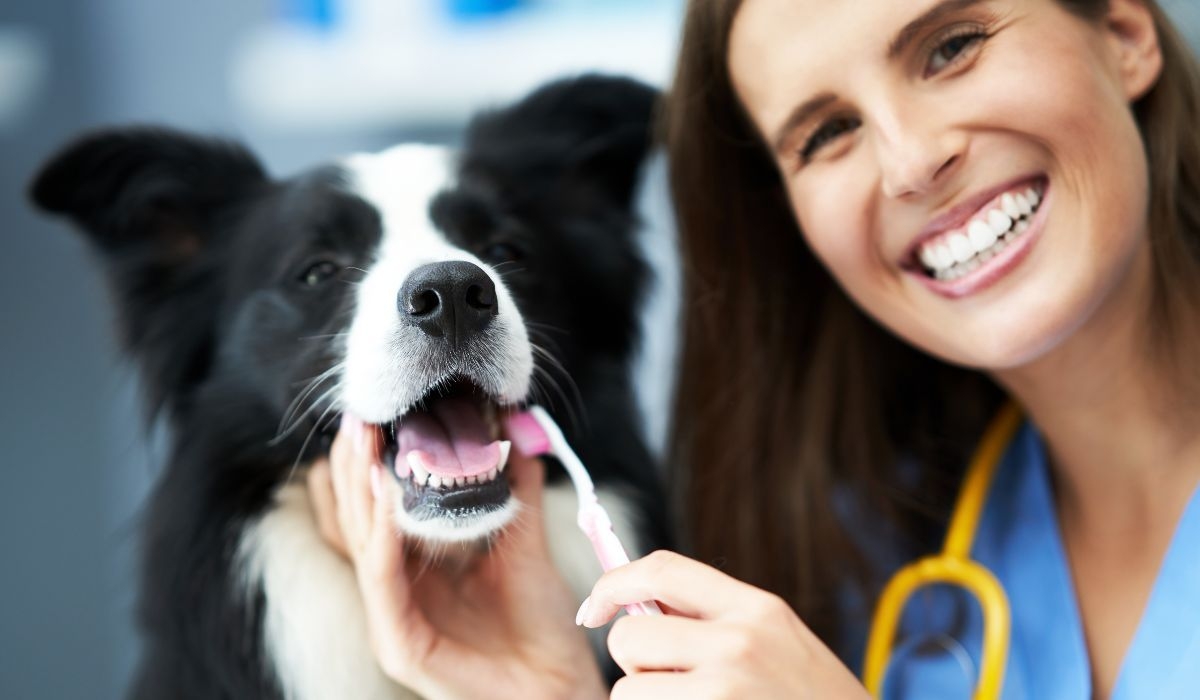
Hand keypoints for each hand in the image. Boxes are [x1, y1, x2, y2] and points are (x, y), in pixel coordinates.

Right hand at [307, 415, 605, 699]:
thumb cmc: (537, 620)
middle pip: (355, 520)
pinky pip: (382, 581)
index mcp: (411, 567)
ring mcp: (390, 619)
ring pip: (359, 545)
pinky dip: (382, 538)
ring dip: (360, 491)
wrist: (558, 681)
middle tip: (361, 417)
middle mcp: (393, 590)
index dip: (366, 463)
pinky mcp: (400, 644)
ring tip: (366, 444)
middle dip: (354, 465)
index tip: (375, 415)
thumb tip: (516, 427)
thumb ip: (515, 487)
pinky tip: (387, 500)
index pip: (370, 509)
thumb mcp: (522, 540)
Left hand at [578, 550, 869, 699]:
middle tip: (672, 684)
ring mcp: (724, 693)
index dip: (612, 583)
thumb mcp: (778, 640)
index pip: (661, 569)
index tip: (594, 607)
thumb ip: (714, 619)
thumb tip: (630, 604)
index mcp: (758, 608)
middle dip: (635, 664)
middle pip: (629, 637)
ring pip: (626, 692)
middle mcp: (740, 644)